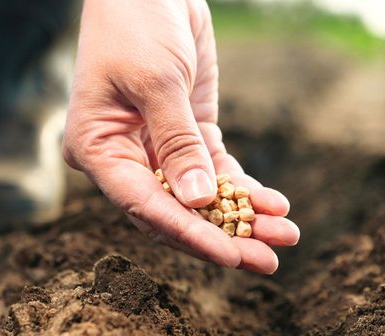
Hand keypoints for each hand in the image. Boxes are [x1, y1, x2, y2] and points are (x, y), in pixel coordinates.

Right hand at [62, 0, 298, 273]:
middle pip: (176, 213)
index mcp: (99, 149)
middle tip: (268, 263)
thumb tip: (201, 201)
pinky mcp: (189, 136)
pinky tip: (275, 205)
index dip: (190, 234)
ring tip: (285, 237)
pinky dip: (245, 190)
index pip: (145, 207)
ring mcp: (159, 149)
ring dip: (244, 219)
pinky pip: (218, 172)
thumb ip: (179, 143)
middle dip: (225, 238)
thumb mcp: (157, 80)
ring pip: (202, 199)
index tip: (231, 256)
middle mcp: (126, 158)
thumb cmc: (136, 23)